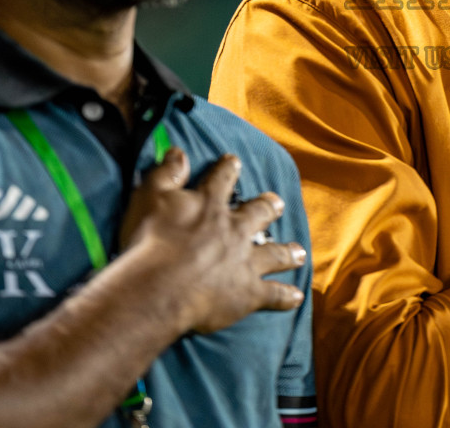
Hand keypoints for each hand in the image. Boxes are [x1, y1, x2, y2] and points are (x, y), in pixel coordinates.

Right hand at [118, 147, 305, 333]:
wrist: (160, 287)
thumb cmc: (151, 241)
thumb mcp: (150, 197)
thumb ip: (166, 173)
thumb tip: (178, 151)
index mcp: (210, 205)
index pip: (222, 180)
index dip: (228, 169)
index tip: (234, 161)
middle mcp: (234, 230)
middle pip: (258, 214)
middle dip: (268, 207)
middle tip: (278, 202)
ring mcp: (246, 262)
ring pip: (274, 254)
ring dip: (287, 252)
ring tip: (298, 251)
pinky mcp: (249, 293)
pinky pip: (273, 294)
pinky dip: (285, 297)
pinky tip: (295, 297)